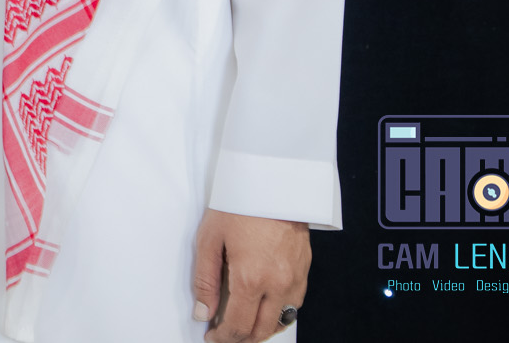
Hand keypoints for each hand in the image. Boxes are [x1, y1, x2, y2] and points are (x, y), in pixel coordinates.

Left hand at [192, 208, 309, 340]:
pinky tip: (264, 309)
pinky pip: (294, 305)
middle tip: (225, 336)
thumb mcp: (209, 240)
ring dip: (262, 330)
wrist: (273, 182)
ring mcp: (295, 279)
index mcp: (250, 279)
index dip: (223, 338)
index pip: (238, 327)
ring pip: (281, 321)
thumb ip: (205, 281)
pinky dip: (278, 314)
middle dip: (242, 339)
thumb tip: (203, 313)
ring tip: (243, 326)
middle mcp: (277, 284)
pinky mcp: (304, 270)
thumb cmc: (238, 204)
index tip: (212, 338)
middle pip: (261, 330)